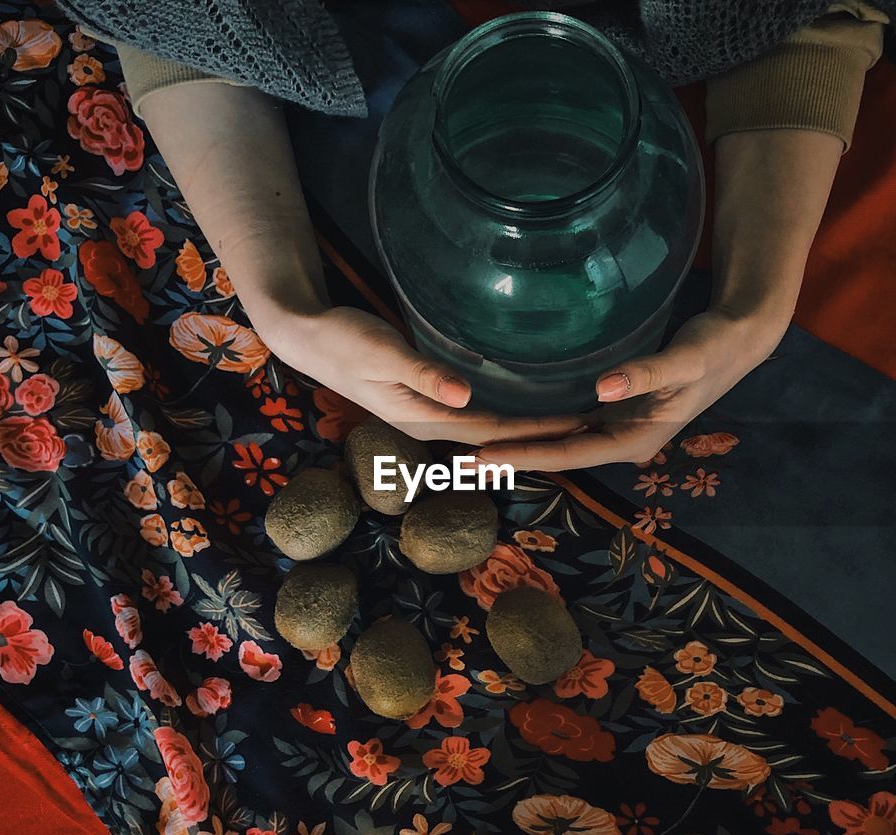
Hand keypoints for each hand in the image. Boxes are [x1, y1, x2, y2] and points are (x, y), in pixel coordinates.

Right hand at [255, 304, 585, 444]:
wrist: (308, 336)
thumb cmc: (343, 339)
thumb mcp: (382, 352)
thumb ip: (424, 374)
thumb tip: (466, 399)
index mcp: (422, 418)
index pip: (492, 431)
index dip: (535, 431)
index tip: (576, 425)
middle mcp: (427, 424)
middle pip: (494, 439)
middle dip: (539, 437)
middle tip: (587, 429)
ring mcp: (424, 414)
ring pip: (485, 431)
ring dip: (524, 432)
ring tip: (565, 427)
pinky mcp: (422, 399)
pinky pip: (472, 417)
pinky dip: (502, 417)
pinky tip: (521, 411)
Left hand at [474, 306, 789, 470]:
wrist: (735, 342)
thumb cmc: (712, 350)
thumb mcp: (682, 361)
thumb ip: (643, 375)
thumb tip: (601, 389)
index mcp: (634, 441)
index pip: (569, 454)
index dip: (525, 454)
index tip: (484, 454)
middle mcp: (622, 441)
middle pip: (557, 454)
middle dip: (511, 457)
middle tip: (458, 459)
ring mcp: (619, 427)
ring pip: (561, 442)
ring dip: (520, 444)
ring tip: (473, 446)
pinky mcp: (617, 410)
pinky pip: (570, 424)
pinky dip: (540, 426)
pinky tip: (511, 421)